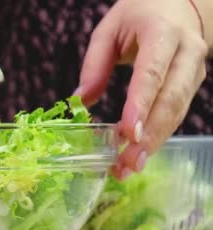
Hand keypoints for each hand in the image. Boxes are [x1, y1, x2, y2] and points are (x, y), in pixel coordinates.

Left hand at [75, 0, 208, 179]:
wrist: (180, 4)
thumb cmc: (140, 15)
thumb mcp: (109, 30)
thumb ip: (94, 64)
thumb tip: (81, 100)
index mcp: (163, 33)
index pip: (152, 73)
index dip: (141, 105)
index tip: (129, 133)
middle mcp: (186, 52)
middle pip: (170, 99)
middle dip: (149, 135)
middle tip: (127, 162)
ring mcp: (194, 70)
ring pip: (177, 111)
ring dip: (154, 143)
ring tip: (129, 167)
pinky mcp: (192, 85)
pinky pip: (176, 114)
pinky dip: (158, 136)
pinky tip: (139, 155)